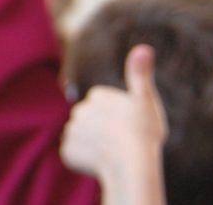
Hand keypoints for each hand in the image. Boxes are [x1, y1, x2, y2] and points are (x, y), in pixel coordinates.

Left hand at [61, 45, 166, 187]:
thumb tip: (144, 47)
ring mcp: (72, 131)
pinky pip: (77, 155)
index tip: (130, 125)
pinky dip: (87, 161)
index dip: (119, 117)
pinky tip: (101, 164)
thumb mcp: (145, 101)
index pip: (106, 106)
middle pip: (93, 121)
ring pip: (85, 138)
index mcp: (97, 96)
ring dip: (95, 145)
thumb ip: (140, 75)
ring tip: (113, 154)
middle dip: (103, 130)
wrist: (130, 165)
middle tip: (122, 141)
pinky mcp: (67, 152)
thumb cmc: (142, 132)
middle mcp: (79, 110)